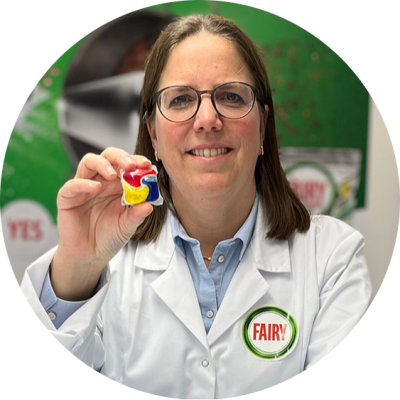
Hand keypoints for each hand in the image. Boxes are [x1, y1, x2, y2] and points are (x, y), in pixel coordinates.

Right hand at [51, 147, 153, 300]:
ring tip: (113, 174)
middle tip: (131, 165)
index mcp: (117, 185)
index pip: (126, 165)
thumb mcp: (127, 226)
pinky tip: (95, 187)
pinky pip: (73, 185)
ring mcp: (84, 187)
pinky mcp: (67, 198)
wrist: (90, 256)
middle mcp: (101, 181)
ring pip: (89, 162)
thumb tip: (149, 205)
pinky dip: (84, 183)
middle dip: (120, 157)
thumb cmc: (109, 237)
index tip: (147, 165)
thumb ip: (137, 214)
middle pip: (108, 156)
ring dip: (103, 163)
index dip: (136, 161)